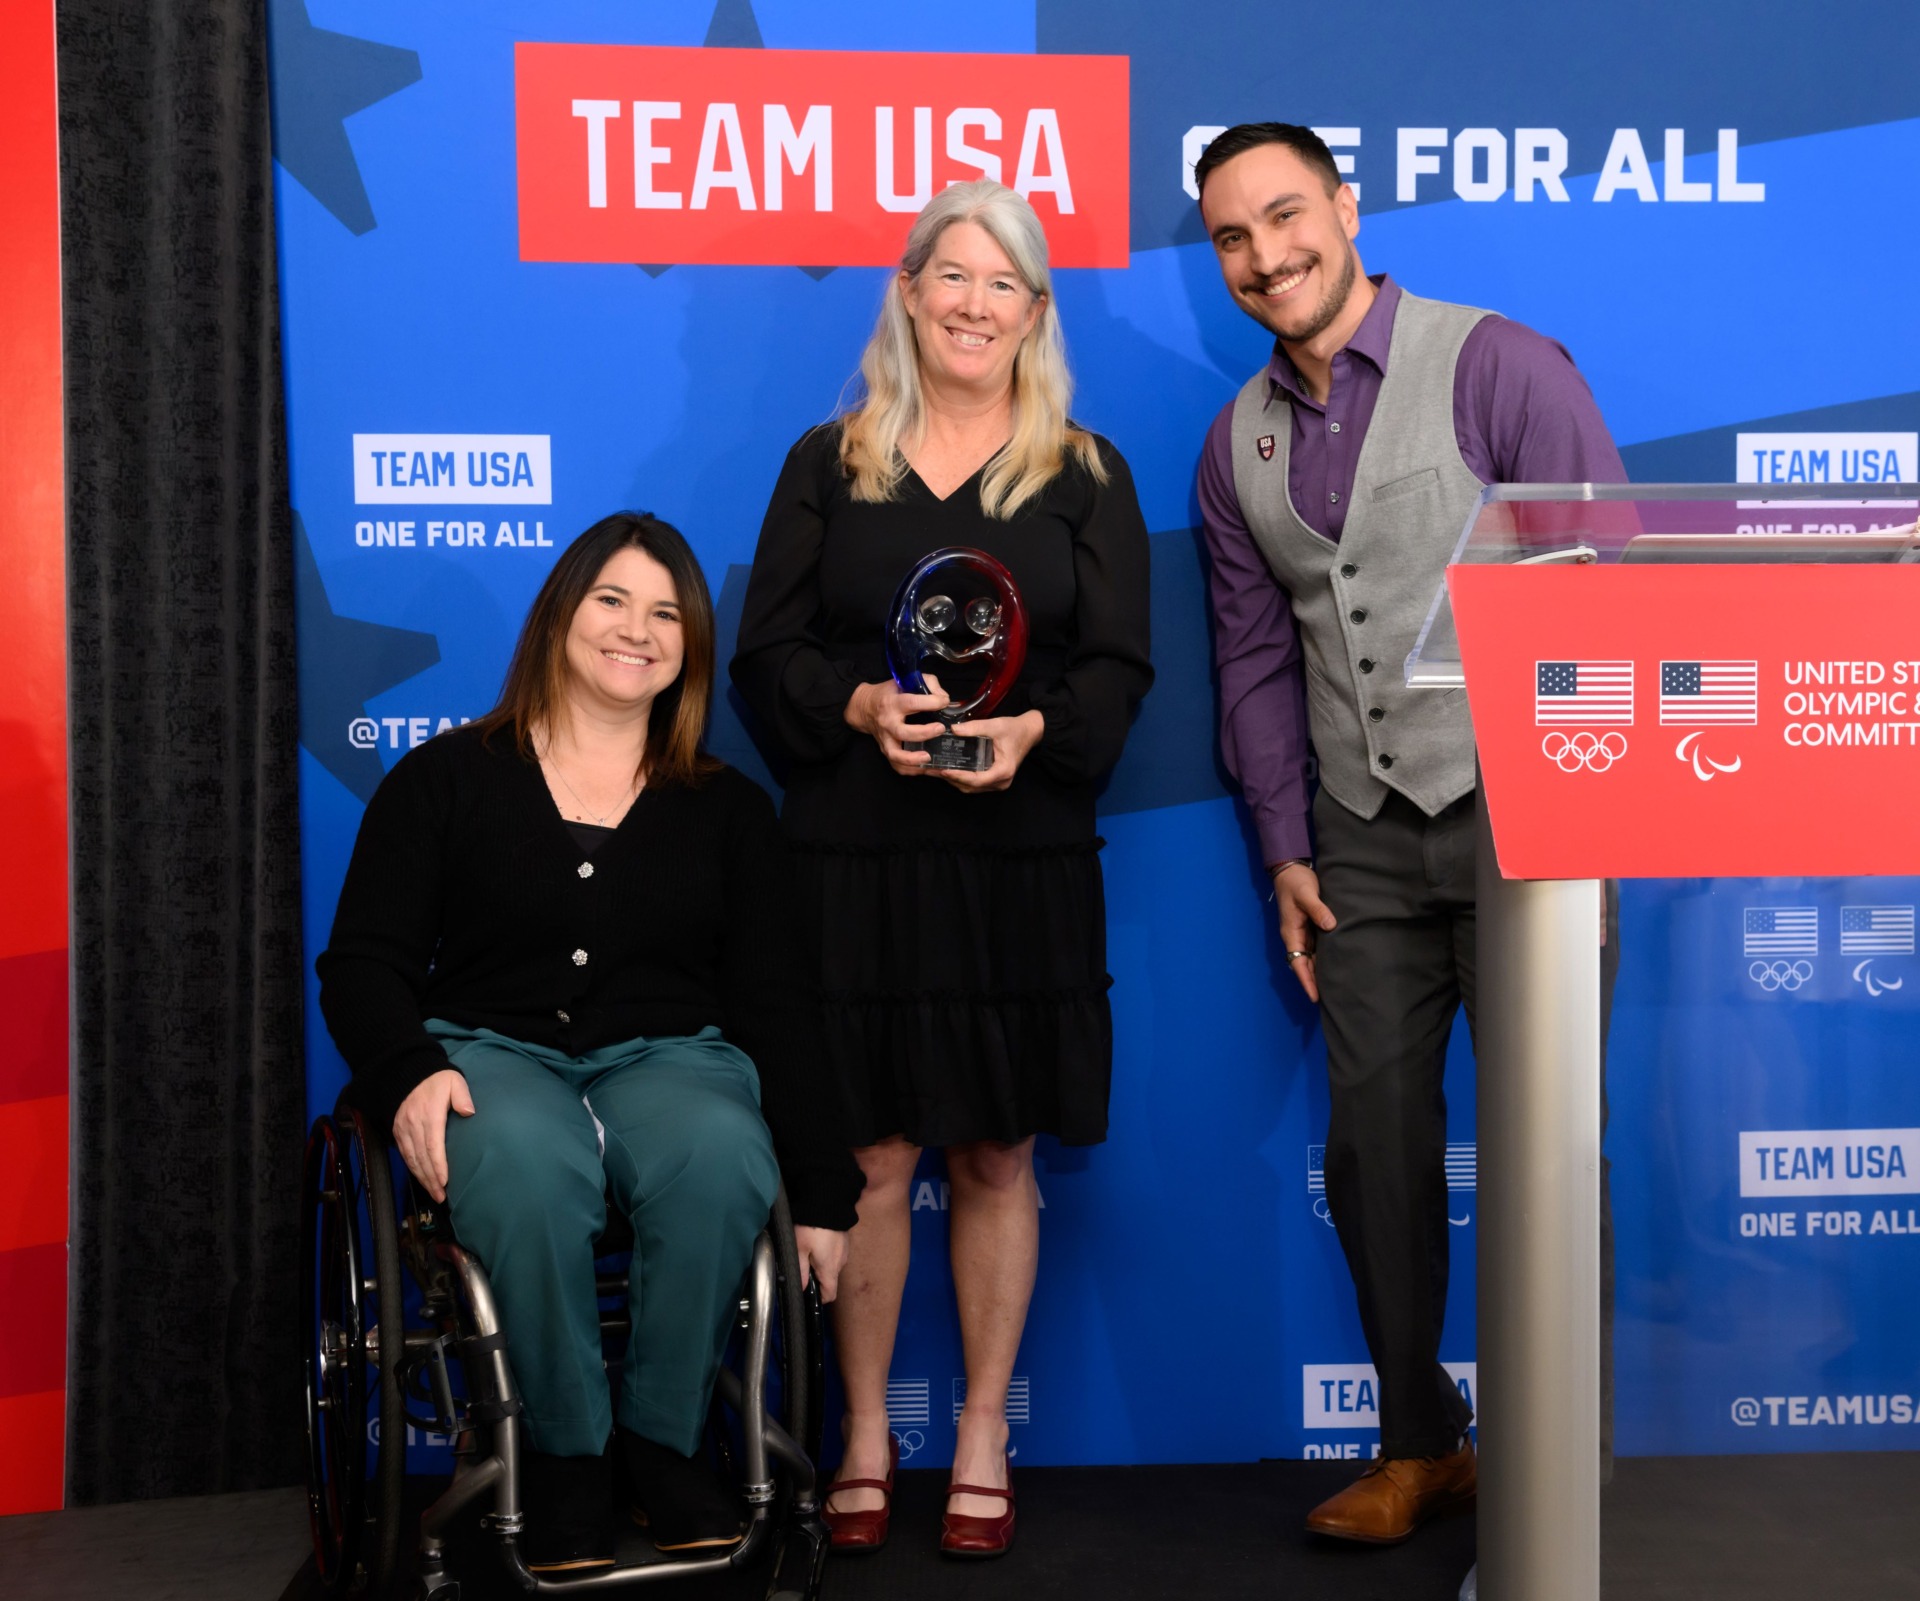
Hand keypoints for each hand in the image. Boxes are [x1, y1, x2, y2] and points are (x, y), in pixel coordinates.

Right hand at [391, 1069, 474, 1202]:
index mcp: (429, 1114)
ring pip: (412, 1159)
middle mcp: (414, 1124)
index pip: (433, 1145)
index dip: (438, 1165)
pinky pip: (404, 1154)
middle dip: (431, 1179)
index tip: (445, 1181)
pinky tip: (421, 1178)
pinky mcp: (397, 1131)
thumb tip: (469, 1112)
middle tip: (441, 1196)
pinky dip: (412, 1168)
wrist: (408, 1073)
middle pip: (422, 1157)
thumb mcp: (454, 1081)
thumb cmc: (436, 1079)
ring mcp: (403, 1129)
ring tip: (434, 1193)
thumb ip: (462, 1096)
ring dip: (422, 1177)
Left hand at [792, 1225, 848, 1301]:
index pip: (830, 1295)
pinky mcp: (845, 1241)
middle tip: (803, 1266)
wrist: (828, 1203)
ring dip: (822, 1264)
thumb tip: (801, 1288)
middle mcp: (840, 1263)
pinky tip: (818, 1241)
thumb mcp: (799, 1249)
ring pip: (833, 1266)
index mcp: (829, 1269)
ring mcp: (845, 1251)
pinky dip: (828, 1253)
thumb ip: (800, 1271)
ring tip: (809, 1251)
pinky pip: (836, 1254)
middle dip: (818, 1278)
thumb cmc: (811, 1227)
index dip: (819, 1299)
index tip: (809, 1294)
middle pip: (830, 1280)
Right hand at [844, 675, 950, 775]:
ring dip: (913, 759)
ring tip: (929, 757)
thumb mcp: (905, 682)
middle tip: (940, 729)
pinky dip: (911, 770)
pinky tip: (926, 768)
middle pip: (902, 732)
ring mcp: (885, 739)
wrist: (865, 708)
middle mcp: (887, 722)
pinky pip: (897, 765)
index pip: (911, 702)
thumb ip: (928, 684)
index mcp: (892, 702)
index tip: (943, 702)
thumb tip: (945, 698)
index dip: (930, 702)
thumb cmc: (889, 694)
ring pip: (896, 754)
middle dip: (923, 732)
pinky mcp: (886, 750)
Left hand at [936, 708, 1044, 792]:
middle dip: (951, 779)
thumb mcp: (995, 725)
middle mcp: (1001, 782)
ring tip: (935, 771)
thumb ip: (974, 727)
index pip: (977, 779)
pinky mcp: (994, 780)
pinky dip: (961, 779)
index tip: (943, 770)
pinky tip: (947, 770)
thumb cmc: (1014, 730)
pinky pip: (974, 784)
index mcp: (1003, 771)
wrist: (1028, 732)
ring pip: (971, 788)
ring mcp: (998, 783)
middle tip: (931, 770)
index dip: (959, 776)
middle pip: (971, 786)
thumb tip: (953, 730)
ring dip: (953, 780)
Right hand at [1274, 862, 1335, 1002]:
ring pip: (1311, 957)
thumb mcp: (1306, 894)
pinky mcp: (1311, 926)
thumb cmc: (1296, 882)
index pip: (1298, 963)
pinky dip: (1324, 957)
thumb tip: (1331, 926)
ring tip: (1334, 985)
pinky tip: (1335, 963)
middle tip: (1329, 998)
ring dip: (1319, 971)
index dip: (1306, 980)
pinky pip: (1317, 947)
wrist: (1291, 869)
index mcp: (1291, 932)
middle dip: (1313, 982)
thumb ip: (1318, 909)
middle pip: (1304, 964)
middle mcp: (1296, 936)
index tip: (1315, 996)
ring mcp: (1303, 932)